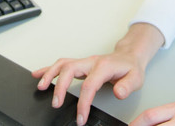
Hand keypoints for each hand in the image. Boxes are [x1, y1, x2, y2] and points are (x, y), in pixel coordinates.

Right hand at [31, 24, 163, 124]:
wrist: (129, 57)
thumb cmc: (130, 68)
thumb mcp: (136, 78)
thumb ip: (127, 86)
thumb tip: (118, 93)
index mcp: (103, 67)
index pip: (89, 85)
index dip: (83, 102)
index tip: (81, 117)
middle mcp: (91, 62)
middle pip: (70, 70)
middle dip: (60, 87)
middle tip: (56, 104)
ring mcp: (84, 62)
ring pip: (63, 65)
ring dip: (50, 75)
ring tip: (41, 87)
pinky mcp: (80, 65)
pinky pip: (61, 64)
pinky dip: (48, 69)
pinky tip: (38, 75)